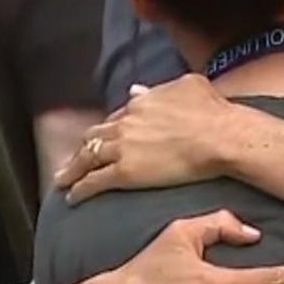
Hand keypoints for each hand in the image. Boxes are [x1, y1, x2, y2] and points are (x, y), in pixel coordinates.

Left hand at [55, 75, 239, 202]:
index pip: (117, 117)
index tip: (106, 138)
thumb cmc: (214, 111)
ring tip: (63, 180)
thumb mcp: (188, 85)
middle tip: (77, 158)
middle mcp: (125, 123)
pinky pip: (93, 182)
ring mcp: (122, 148)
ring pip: (87, 158)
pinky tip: (72, 197)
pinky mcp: (124, 173)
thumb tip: (137, 89)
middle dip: (84, 147)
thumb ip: (159, 88)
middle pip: (95, 136)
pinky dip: (80, 189)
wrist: (221, 137)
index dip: (110, 129)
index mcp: (140, 104)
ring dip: (72, 169)